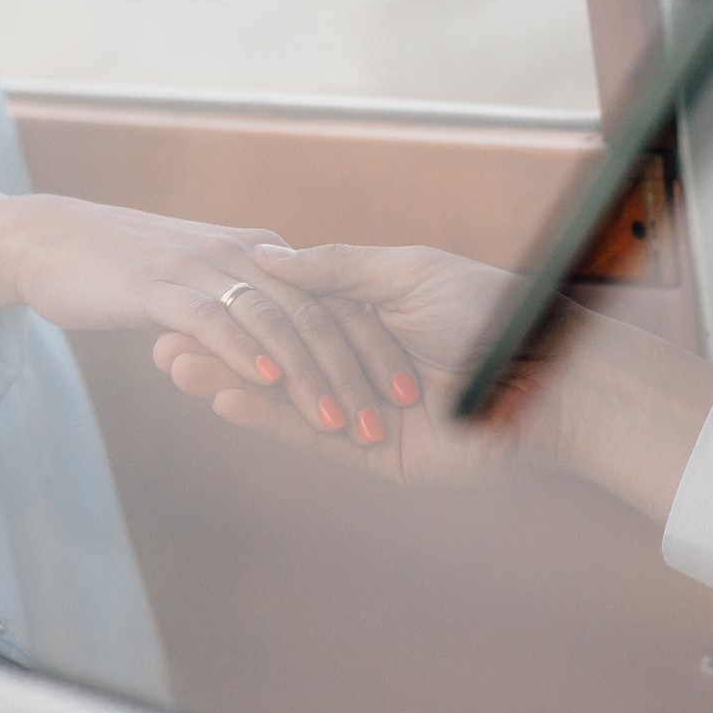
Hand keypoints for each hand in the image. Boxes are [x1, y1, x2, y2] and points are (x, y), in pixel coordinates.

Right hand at [0, 195, 419, 446]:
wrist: (47, 238)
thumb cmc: (127, 260)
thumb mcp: (208, 277)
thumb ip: (257, 299)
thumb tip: (300, 345)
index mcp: (267, 259)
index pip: (333, 303)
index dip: (368, 347)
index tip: (401, 392)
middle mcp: (247, 261)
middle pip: (316, 317)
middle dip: (354, 372)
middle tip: (383, 422)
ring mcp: (206, 272)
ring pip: (276, 324)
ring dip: (311, 377)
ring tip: (341, 423)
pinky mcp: (161, 290)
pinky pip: (214, 319)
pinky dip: (243, 350)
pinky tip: (267, 383)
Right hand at [158, 242, 712, 523]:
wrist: (552, 383)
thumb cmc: (492, 315)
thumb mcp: (410, 274)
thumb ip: (340, 269)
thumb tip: (273, 258)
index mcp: (374, 313)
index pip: (293, 309)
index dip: (243, 306)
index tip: (188, 292)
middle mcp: (364, 362)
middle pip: (279, 357)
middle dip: (222, 350)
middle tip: (160, 342)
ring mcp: (366, 409)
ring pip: (286, 397)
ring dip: (229, 384)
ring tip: (173, 366)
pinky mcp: (375, 454)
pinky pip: (311, 436)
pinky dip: (267, 418)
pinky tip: (222, 398)